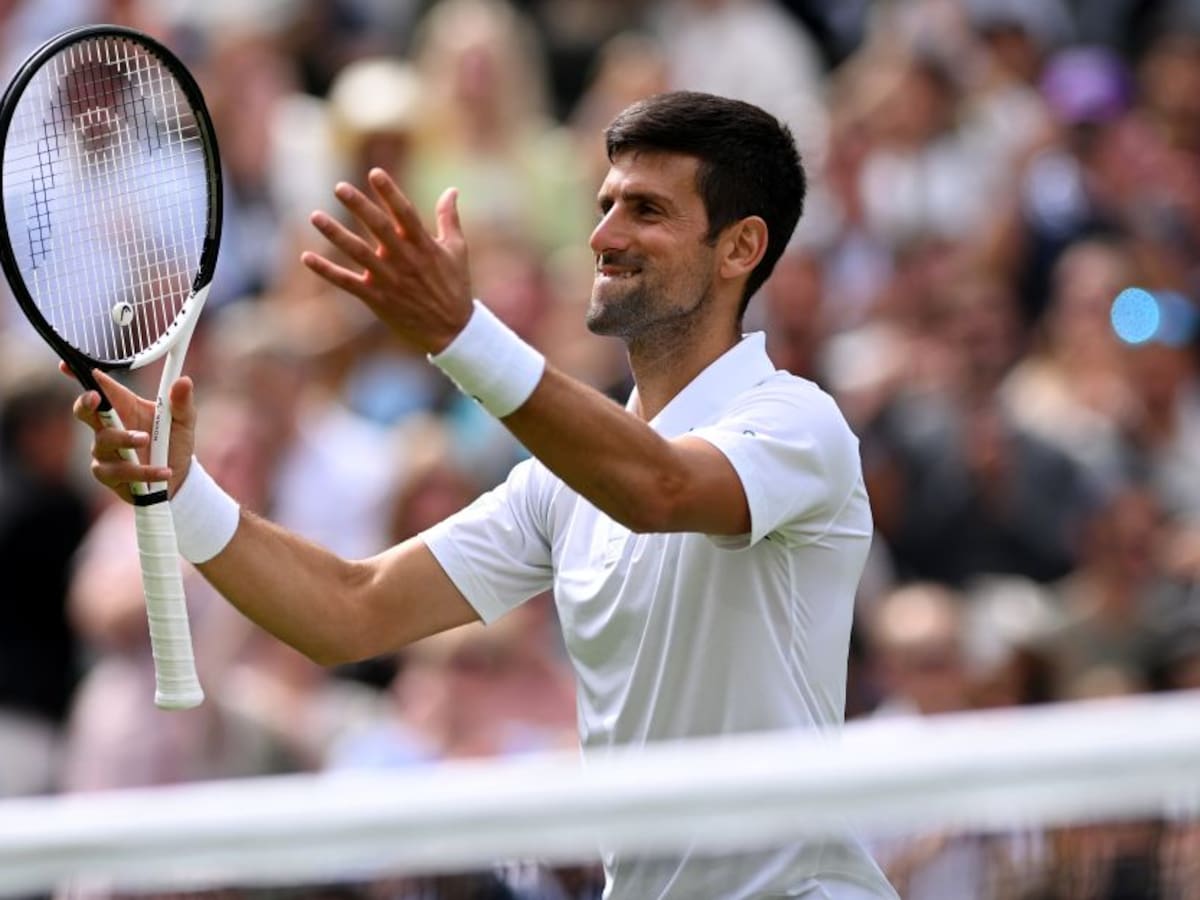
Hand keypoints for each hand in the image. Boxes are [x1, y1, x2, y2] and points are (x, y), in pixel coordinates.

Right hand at [69, 367, 196, 502]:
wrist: (179, 477)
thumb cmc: (174, 443)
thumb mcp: (183, 421)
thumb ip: (181, 403)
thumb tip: (184, 381)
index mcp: (125, 406)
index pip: (100, 387)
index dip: (80, 374)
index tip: (67, 365)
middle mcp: (109, 427)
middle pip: (85, 411)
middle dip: (86, 403)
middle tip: (95, 398)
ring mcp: (105, 451)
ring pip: (104, 441)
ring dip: (124, 439)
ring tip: (146, 440)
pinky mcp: (109, 474)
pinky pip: (118, 471)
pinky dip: (143, 471)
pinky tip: (163, 472)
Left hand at [301, 168, 472, 353]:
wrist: (452, 332)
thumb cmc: (455, 287)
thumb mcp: (457, 250)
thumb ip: (450, 218)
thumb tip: (452, 190)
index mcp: (424, 246)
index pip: (405, 214)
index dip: (390, 193)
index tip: (375, 173)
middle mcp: (405, 260)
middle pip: (379, 228)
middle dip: (360, 207)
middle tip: (339, 187)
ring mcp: (389, 280)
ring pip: (358, 253)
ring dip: (336, 234)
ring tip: (315, 216)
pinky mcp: (377, 298)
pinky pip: (347, 283)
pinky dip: (327, 271)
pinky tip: (307, 257)